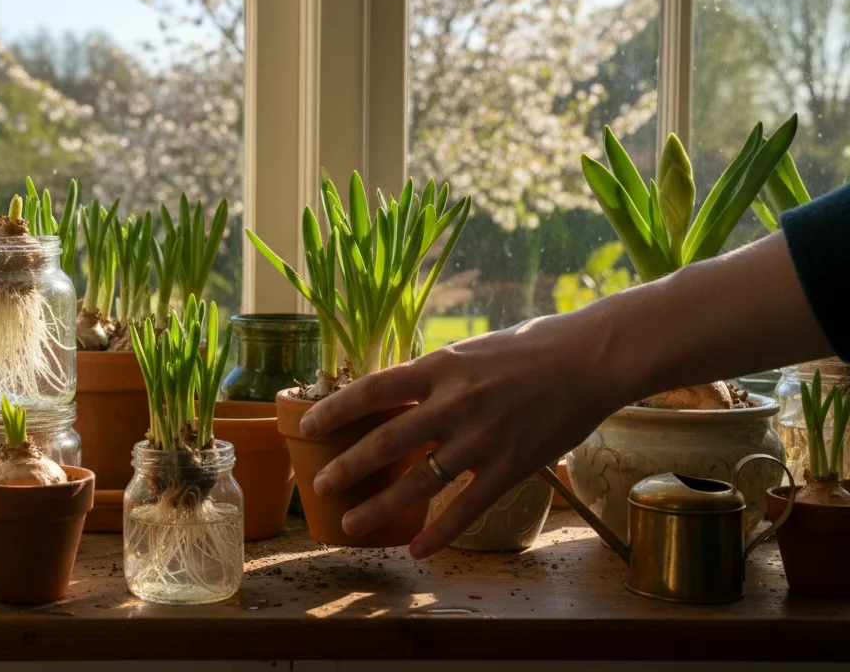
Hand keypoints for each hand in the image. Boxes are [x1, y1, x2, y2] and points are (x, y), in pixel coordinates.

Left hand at [298, 311, 625, 558]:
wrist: (591, 359)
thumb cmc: (531, 348)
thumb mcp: (470, 351)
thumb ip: (435, 375)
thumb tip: (395, 393)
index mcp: (440, 367)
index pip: (373, 389)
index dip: (335, 410)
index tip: (307, 426)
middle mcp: (455, 403)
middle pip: (387, 441)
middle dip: (348, 467)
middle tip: (319, 485)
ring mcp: (482, 438)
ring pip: (419, 481)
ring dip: (381, 506)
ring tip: (351, 522)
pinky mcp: (511, 466)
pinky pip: (467, 507)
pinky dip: (440, 532)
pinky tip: (418, 549)